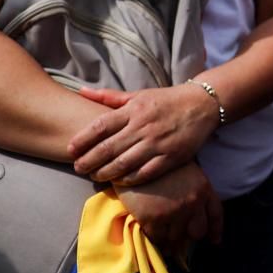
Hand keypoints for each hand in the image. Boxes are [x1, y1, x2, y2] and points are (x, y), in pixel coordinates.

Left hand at [68, 84, 219, 185]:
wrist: (203, 105)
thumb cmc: (167, 100)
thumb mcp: (138, 94)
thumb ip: (109, 97)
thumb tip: (80, 91)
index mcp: (134, 110)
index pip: (100, 127)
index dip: (82, 140)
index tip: (70, 149)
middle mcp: (143, 127)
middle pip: (108, 148)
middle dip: (88, 161)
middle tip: (78, 168)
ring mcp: (157, 143)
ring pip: (123, 164)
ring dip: (104, 173)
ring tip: (95, 176)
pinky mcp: (170, 157)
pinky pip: (144, 173)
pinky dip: (128, 179)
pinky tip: (119, 181)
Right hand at [117, 162, 222, 260]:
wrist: (133, 158)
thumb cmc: (159, 163)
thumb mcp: (186, 170)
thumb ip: (194, 190)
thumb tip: (194, 215)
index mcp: (203, 188)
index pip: (216, 215)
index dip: (215, 230)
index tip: (214, 241)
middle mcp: (193, 201)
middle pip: (197, 232)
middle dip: (189, 236)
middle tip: (179, 237)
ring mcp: (173, 211)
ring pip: (176, 238)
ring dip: (170, 240)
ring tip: (163, 237)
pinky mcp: (152, 218)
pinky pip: (157, 238)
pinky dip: (155, 238)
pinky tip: (151, 234)